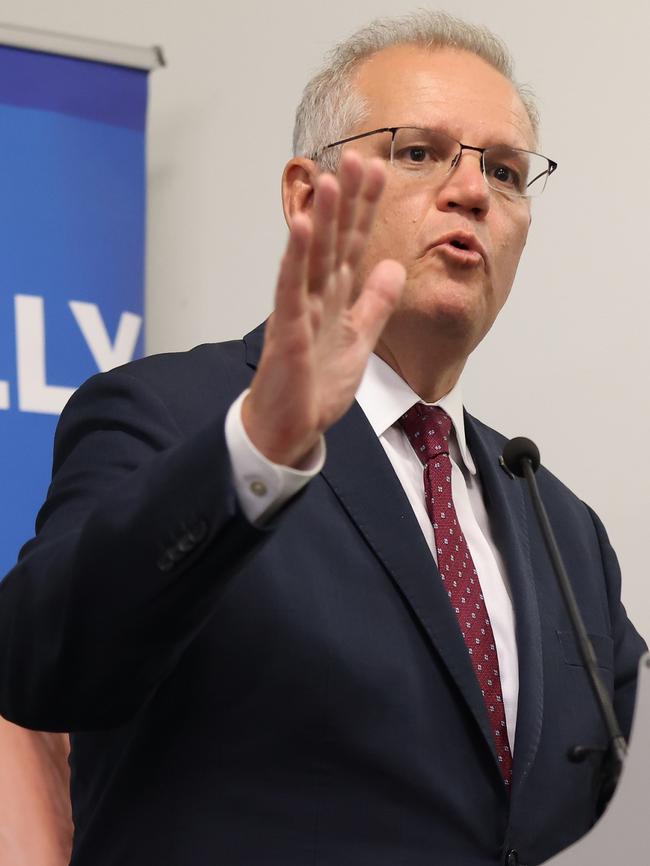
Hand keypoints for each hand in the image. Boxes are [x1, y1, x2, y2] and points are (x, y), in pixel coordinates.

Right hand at [242, 150, 405, 467]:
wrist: (290, 425)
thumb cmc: (316, 384)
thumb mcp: (359, 337)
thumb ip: (375, 302)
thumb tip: (395, 267)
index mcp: (334, 296)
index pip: (353, 243)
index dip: (365, 208)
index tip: (379, 171)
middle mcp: (315, 295)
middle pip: (333, 239)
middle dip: (347, 200)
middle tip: (358, 157)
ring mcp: (299, 310)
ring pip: (311, 256)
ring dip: (321, 218)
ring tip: (331, 180)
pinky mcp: (288, 331)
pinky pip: (291, 289)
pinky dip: (296, 259)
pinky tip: (301, 229)